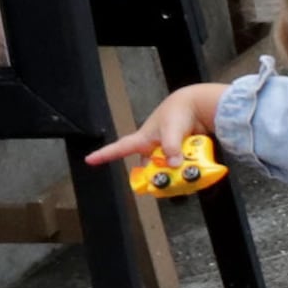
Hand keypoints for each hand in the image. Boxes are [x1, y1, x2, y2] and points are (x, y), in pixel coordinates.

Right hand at [89, 81, 227, 169]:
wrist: (198, 104)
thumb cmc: (178, 112)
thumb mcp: (171, 130)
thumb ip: (172, 147)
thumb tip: (174, 163)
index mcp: (143, 139)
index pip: (120, 148)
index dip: (104, 154)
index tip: (89, 160)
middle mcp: (152, 146)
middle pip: (148, 168)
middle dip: (155, 177)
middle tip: (165, 183)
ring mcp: (166, 150)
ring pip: (165, 169)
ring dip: (174, 174)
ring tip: (185, 174)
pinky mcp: (180, 152)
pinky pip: (179, 166)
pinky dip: (185, 169)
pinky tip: (194, 171)